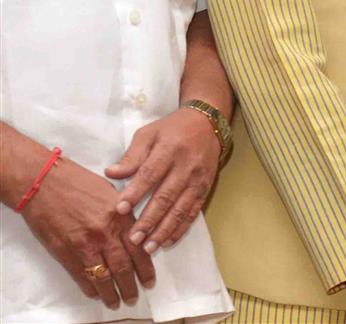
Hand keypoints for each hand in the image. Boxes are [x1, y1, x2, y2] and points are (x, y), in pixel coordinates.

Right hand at [19, 155, 155, 310]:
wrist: (45, 183)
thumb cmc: (79, 182)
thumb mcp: (112, 192)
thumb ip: (125, 213)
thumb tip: (136, 231)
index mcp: (121, 217)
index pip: (140, 249)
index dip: (146, 268)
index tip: (150, 281)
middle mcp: (105, 233)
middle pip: (123, 267)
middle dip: (131, 285)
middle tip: (135, 297)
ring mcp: (84, 244)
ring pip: (103, 276)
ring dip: (111, 292)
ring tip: (117, 302)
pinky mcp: (65, 251)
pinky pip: (80, 275)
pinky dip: (89, 287)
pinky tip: (95, 293)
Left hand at [105, 107, 220, 253]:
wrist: (208, 125)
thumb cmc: (172, 129)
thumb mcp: (149, 133)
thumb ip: (132, 155)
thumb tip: (111, 173)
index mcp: (169, 149)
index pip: (150, 174)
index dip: (135, 192)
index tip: (120, 209)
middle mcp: (186, 166)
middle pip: (166, 196)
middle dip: (149, 220)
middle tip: (133, 239)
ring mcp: (198, 179)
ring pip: (180, 209)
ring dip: (164, 230)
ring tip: (148, 247)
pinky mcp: (206, 188)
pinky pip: (193, 212)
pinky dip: (181, 228)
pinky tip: (168, 241)